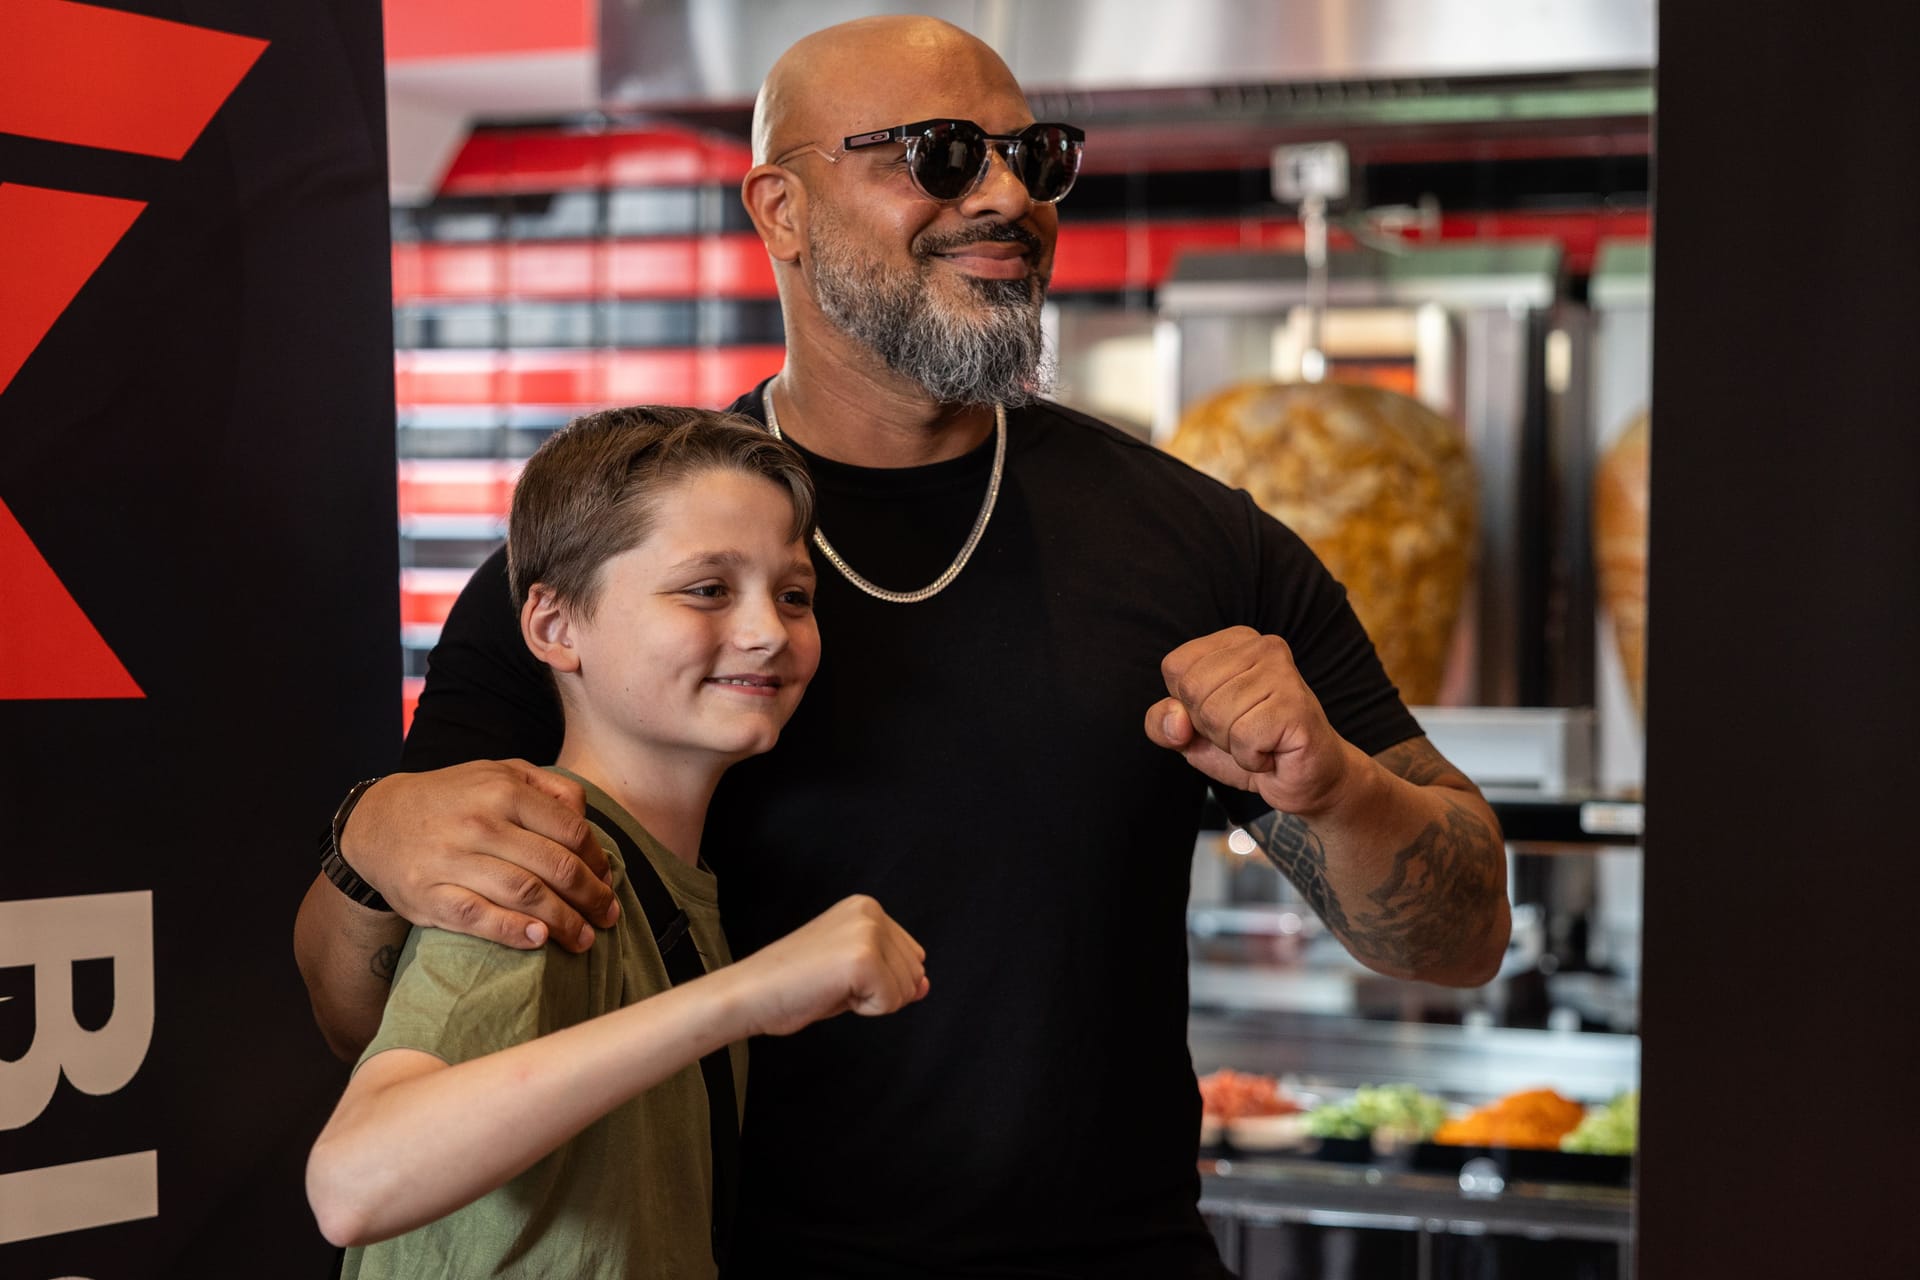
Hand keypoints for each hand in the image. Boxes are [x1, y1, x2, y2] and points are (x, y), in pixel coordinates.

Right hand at [338, 762, 616, 952]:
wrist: (378, 819)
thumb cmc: (453, 798)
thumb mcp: (498, 772)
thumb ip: (549, 788)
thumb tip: (587, 820)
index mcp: (504, 790)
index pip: (571, 831)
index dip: (597, 862)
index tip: (607, 881)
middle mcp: (480, 823)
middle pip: (556, 866)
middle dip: (590, 897)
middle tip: (607, 916)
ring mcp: (452, 860)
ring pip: (525, 893)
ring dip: (564, 922)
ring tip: (584, 938)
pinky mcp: (429, 895)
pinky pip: (478, 917)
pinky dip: (514, 931)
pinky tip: (540, 939)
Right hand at [728, 895, 928, 1037]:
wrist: (750, 994)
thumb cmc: (793, 986)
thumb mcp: (853, 973)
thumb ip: (892, 972)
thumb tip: (925, 985)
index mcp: (867, 906)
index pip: (913, 957)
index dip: (881, 981)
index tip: (839, 975)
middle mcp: (870, 911)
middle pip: (914, 973)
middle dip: (880, 991)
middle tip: (833, 984)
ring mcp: (868, 933)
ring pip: (906, 989)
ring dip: (871, 1001)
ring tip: (830, 986)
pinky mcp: (863, 959)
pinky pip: (891, 1002)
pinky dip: (864, 1010)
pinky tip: (831, 993)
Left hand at [1144, 626, 1359, 816]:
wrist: (1305, 777)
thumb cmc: (1249, 745)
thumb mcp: (1190, 734)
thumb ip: (1162, 722)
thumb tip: (1176, 720)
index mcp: (1233, 641)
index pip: (1175, 667)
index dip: (1186, 705)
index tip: (1222, 714)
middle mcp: (1262, 646)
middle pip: (1193, 690)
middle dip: (1210, 727)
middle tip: (1244, 731)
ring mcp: (1283, 673)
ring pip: (1216, 715)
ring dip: (1232, 744)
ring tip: (1260, 739)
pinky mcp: (1296, 707)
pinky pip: (1243, 738)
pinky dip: (1251, 758)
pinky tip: (1273, 751)